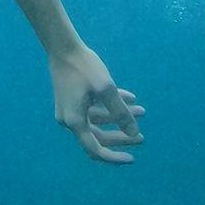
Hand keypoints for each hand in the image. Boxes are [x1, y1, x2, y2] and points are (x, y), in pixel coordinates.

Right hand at [49, 45, 144, 166]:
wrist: (62, 46)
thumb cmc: (84, 66)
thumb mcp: (106, 89)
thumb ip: (121, 113)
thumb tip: (134, 133)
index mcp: (75, 121)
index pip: (96, 149)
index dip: (114, 157)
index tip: (131, 158)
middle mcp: (70, 120)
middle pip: (99, 136)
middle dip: (122, 136)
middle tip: (141, 136)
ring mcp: (70, 109)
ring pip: (99, 120)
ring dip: (119, 117)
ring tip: (141, 110)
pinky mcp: (73, 99)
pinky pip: (94, 108)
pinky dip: (111, 105)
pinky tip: (130, 98)